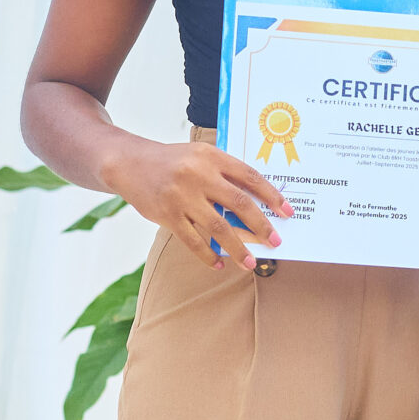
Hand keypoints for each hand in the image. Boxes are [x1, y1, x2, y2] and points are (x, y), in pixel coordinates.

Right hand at [101, 137, 290, 272]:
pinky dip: (208, 255)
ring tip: (249, 262)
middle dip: (261, 226)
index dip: (271, 195)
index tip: (287, 211)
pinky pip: (193, 241)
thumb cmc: (173, 161)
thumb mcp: (201, 156)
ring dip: (237, 248)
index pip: (250, 177)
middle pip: (239, 204)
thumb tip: (256, 202)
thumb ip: (225, 173)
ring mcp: (182, 196)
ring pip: (218, 228)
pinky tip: (219, 263)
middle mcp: (199, 175)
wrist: (130, 163)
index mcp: (212, 156)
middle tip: (275, 242)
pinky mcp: (167, 215)